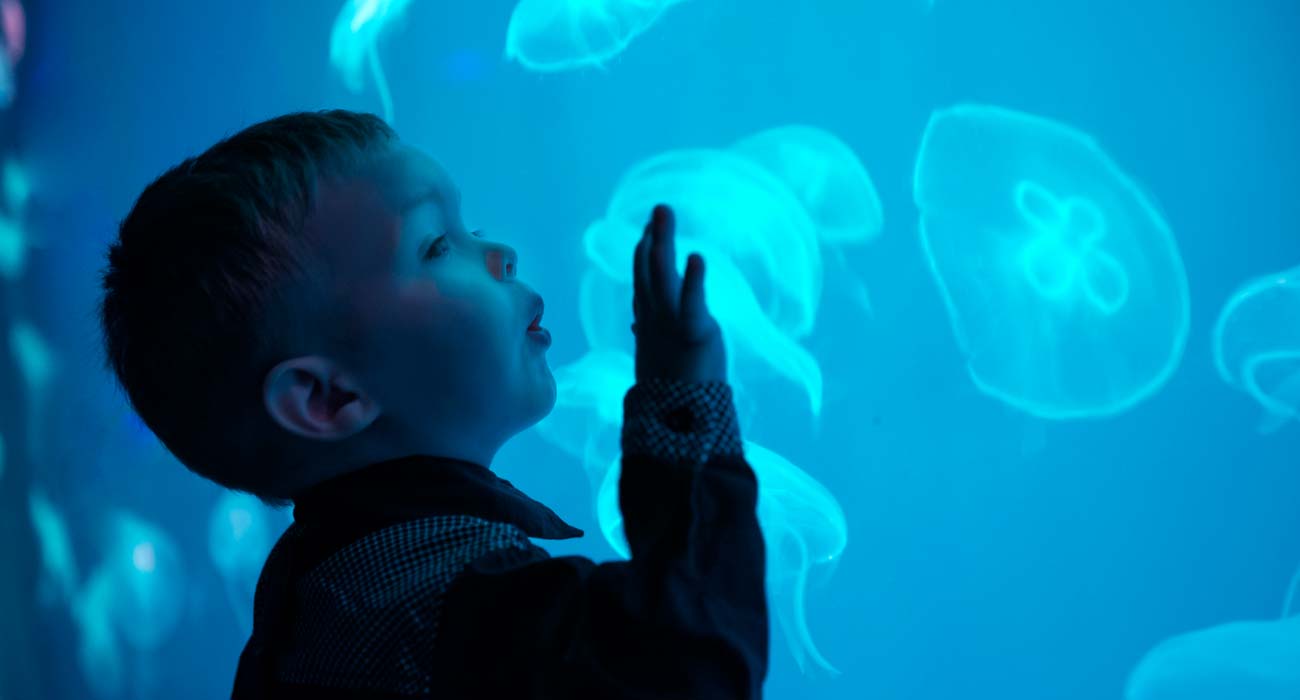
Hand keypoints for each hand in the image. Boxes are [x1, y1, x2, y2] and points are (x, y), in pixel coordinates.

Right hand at [632, 204, 726, 383]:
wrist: (680, 425)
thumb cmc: (674, 394)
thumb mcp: (658, 356)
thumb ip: (650, 334)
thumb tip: (637, 323)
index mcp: (650, 324)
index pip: (643, 282)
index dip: (644, 253)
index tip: (649, 230)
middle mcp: (656, 319)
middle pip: (648, 271)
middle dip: (652, 239)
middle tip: (660, 209)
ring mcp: (671, 324)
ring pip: (661, 275)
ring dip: (662, 241)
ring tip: (663, 212)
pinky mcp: (694, 334)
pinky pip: (692, 302)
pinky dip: (694, 279)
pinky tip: (697, 256)